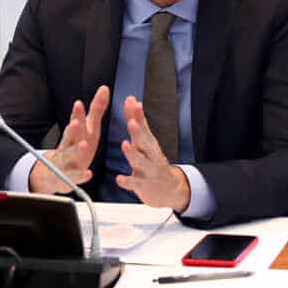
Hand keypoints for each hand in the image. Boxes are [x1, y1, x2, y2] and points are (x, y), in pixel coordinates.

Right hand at [29, 86, 109, 194]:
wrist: (53, 172)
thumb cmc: (76, 146)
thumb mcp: (88, 127)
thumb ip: (97, 109)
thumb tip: (105, 88)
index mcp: (76, 133)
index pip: (75, 121)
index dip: (76, 113)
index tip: (79, 104)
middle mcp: (69, 145)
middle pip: (69, 137)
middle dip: (73, 129)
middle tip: (77, 122)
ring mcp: (67, 161)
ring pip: (69, 155)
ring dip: (76, 150)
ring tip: (83, 145)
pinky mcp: (68, 178)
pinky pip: (74, 177)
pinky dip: (80, 176)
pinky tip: (88, 174)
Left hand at [115, 96, 190, 211]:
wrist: (168, 188)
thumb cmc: (152, 160)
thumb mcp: (146, 140)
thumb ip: (137, 120)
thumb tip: (131, 99)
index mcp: (148, 142)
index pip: (143, 126)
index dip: (138, 115)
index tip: (133, 103)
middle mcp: (149, 154)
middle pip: (144, 142)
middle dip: (138, 131)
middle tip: (131, 121)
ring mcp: (147, 170)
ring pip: (140, 161)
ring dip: (132, 153)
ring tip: (125, 144)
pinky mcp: (142, 185)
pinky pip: (134, 183)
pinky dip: (127, 181)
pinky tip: (119, 179)